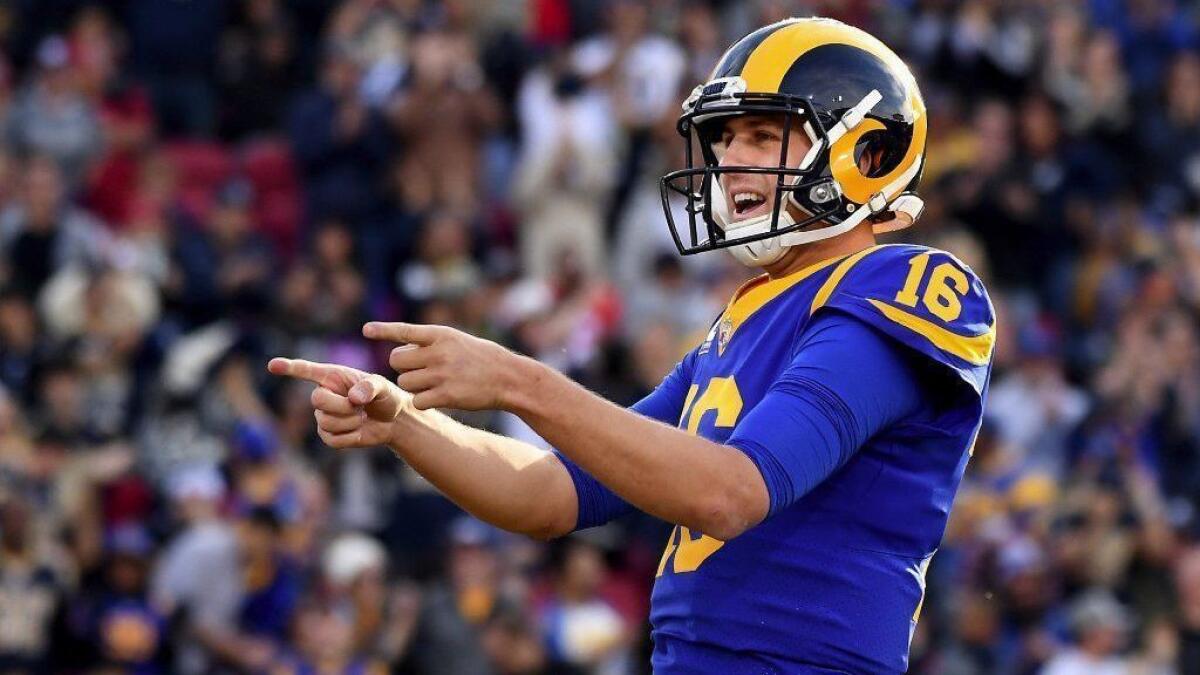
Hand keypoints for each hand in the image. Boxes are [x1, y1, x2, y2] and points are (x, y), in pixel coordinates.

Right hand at [266, 357, 409, 448]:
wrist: (393, 421)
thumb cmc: (386, 397)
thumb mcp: (383, 387)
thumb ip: (370, 387)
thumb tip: (353, 397)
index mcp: (333, 376)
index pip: (306, 370)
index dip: (289, 367)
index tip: (272, 365)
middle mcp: (324, 394)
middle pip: (316, 400)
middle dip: (341, 406)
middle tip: (360, 406)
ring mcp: (324, 415)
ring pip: (325, 422)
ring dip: (350, 422)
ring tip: (362, 417)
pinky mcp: (328, 435)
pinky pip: (332, 439)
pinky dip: (350, 437)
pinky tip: (359, 430)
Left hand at [363, 322, 526, 410]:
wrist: (509, 378)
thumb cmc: (482, 358)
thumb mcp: (457, 341)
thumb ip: (431, 343)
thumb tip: (401, 349)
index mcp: (441, 335)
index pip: (405, 331)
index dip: (384, 330)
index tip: (366, 329)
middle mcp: (439, 352)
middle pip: (397, 361)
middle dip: (403, 367)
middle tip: (418, 370)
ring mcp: (442, 375)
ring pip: (405, 382)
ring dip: (413, 386)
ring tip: (432, 383)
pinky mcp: (447, 396)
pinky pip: (417, 401)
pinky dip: (423, 401)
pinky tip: (437, 398)